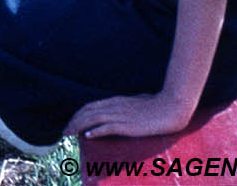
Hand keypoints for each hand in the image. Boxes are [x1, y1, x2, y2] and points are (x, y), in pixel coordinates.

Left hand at [65, 92, 195, 139]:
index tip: (71, 122)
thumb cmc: (157, 105)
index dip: (78, 114)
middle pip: (88, 112)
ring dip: (79, 126)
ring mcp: (121, 115)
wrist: (171, 107)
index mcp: (116, 101)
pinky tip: (88, 136)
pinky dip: (96, 131)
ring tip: (70, 134)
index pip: (91, 106)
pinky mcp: (128, 125)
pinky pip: (108, 127)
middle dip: (74, 121)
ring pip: (93, 119)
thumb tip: (119, 109)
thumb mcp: (137, 102)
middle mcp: (115, 106)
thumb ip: (126, 106)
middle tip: (65, 131)